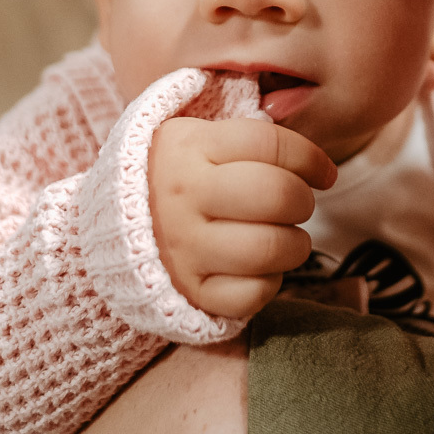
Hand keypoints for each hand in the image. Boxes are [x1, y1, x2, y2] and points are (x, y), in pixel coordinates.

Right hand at [148, 117, 336, 318]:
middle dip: (303, 200)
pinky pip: (253, 294)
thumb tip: (318, 165)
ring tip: (284, 237)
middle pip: (276, 195)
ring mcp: (183, 247)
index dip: (310, 157)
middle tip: (297, 204)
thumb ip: (250, 139)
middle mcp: (182, 195)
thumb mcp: (197, 138)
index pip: (269, 143)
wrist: (110, 226)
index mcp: (188, 147)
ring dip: (294, 244)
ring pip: (270, 248)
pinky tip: (260, 267)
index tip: (323, 171)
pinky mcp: (190, 290)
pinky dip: (270, 282)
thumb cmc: (176, 176)